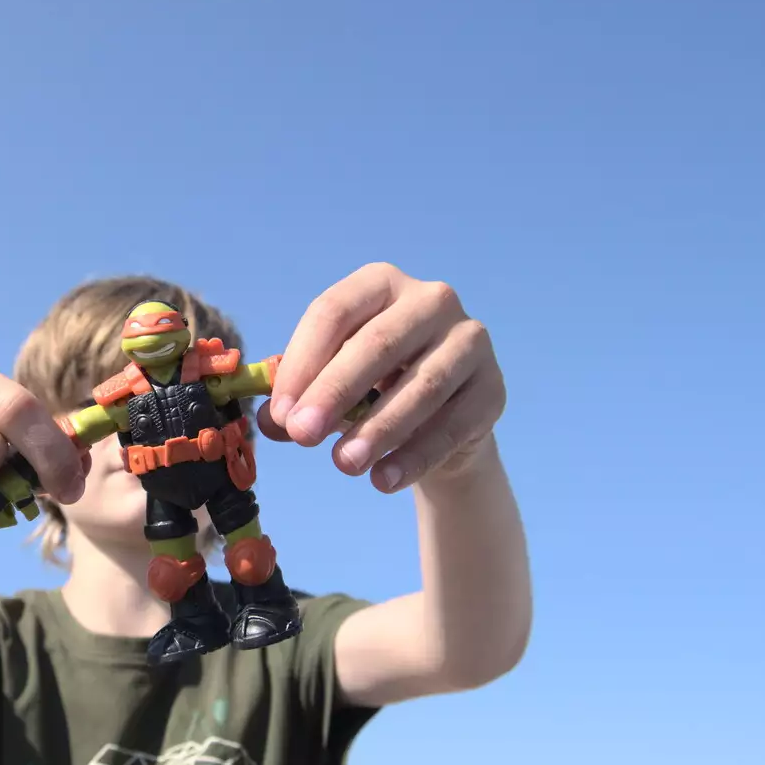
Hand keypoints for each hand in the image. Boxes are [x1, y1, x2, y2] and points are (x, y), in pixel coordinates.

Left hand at [260, 262, 505, 491]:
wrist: (441, 424)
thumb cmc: (373, 389)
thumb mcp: (329, 386)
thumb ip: (298, 398)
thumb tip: (272, 421)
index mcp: (380, 284)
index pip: (334, 313)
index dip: (302, 363)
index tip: (281, 412)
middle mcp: (431, 300)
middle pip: (378, 343)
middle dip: (334, 392)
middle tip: (303, 436)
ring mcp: (469, 341)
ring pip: (422, 385)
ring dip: (378, 428)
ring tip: (344, 465)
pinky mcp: (493, 387)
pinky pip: (454, 424)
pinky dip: (416, 456)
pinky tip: (383, 480)